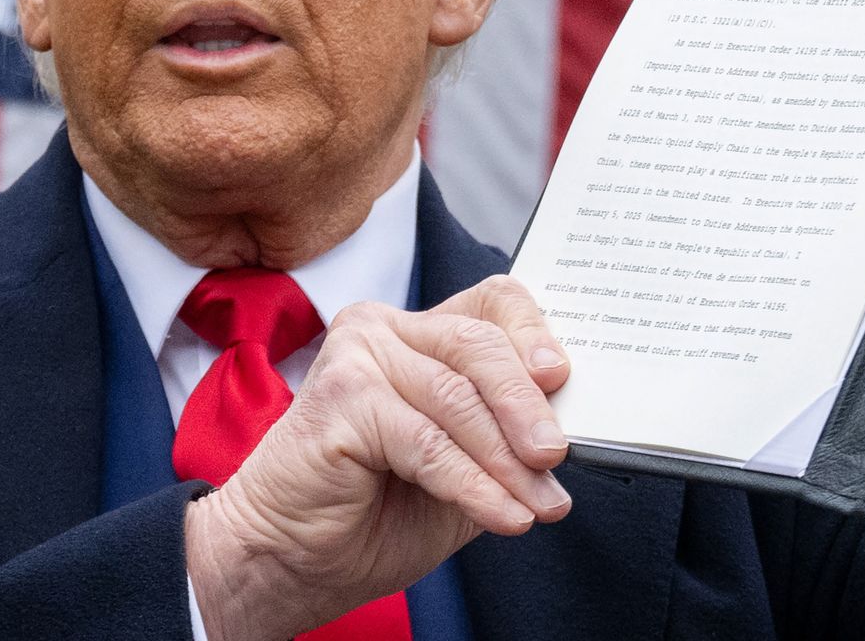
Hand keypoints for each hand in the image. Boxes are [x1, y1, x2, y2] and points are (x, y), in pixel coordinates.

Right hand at [184, 275, 571, 637]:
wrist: (293, 560)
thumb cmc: (379, 509)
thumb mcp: (471, 465)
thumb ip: (511, 436)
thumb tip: (571, 430)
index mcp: (423, 333)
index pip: (494, 303)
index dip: (534, 333)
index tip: (563, 378)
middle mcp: (388, 330)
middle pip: (480, 347)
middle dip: (528, 409)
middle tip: (558, 456)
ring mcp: (359, 356)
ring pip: (458, 399)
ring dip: (507, 461)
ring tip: (539, 503)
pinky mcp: (339, 396)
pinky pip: (427, 441)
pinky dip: (473, 484)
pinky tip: (502, 514)